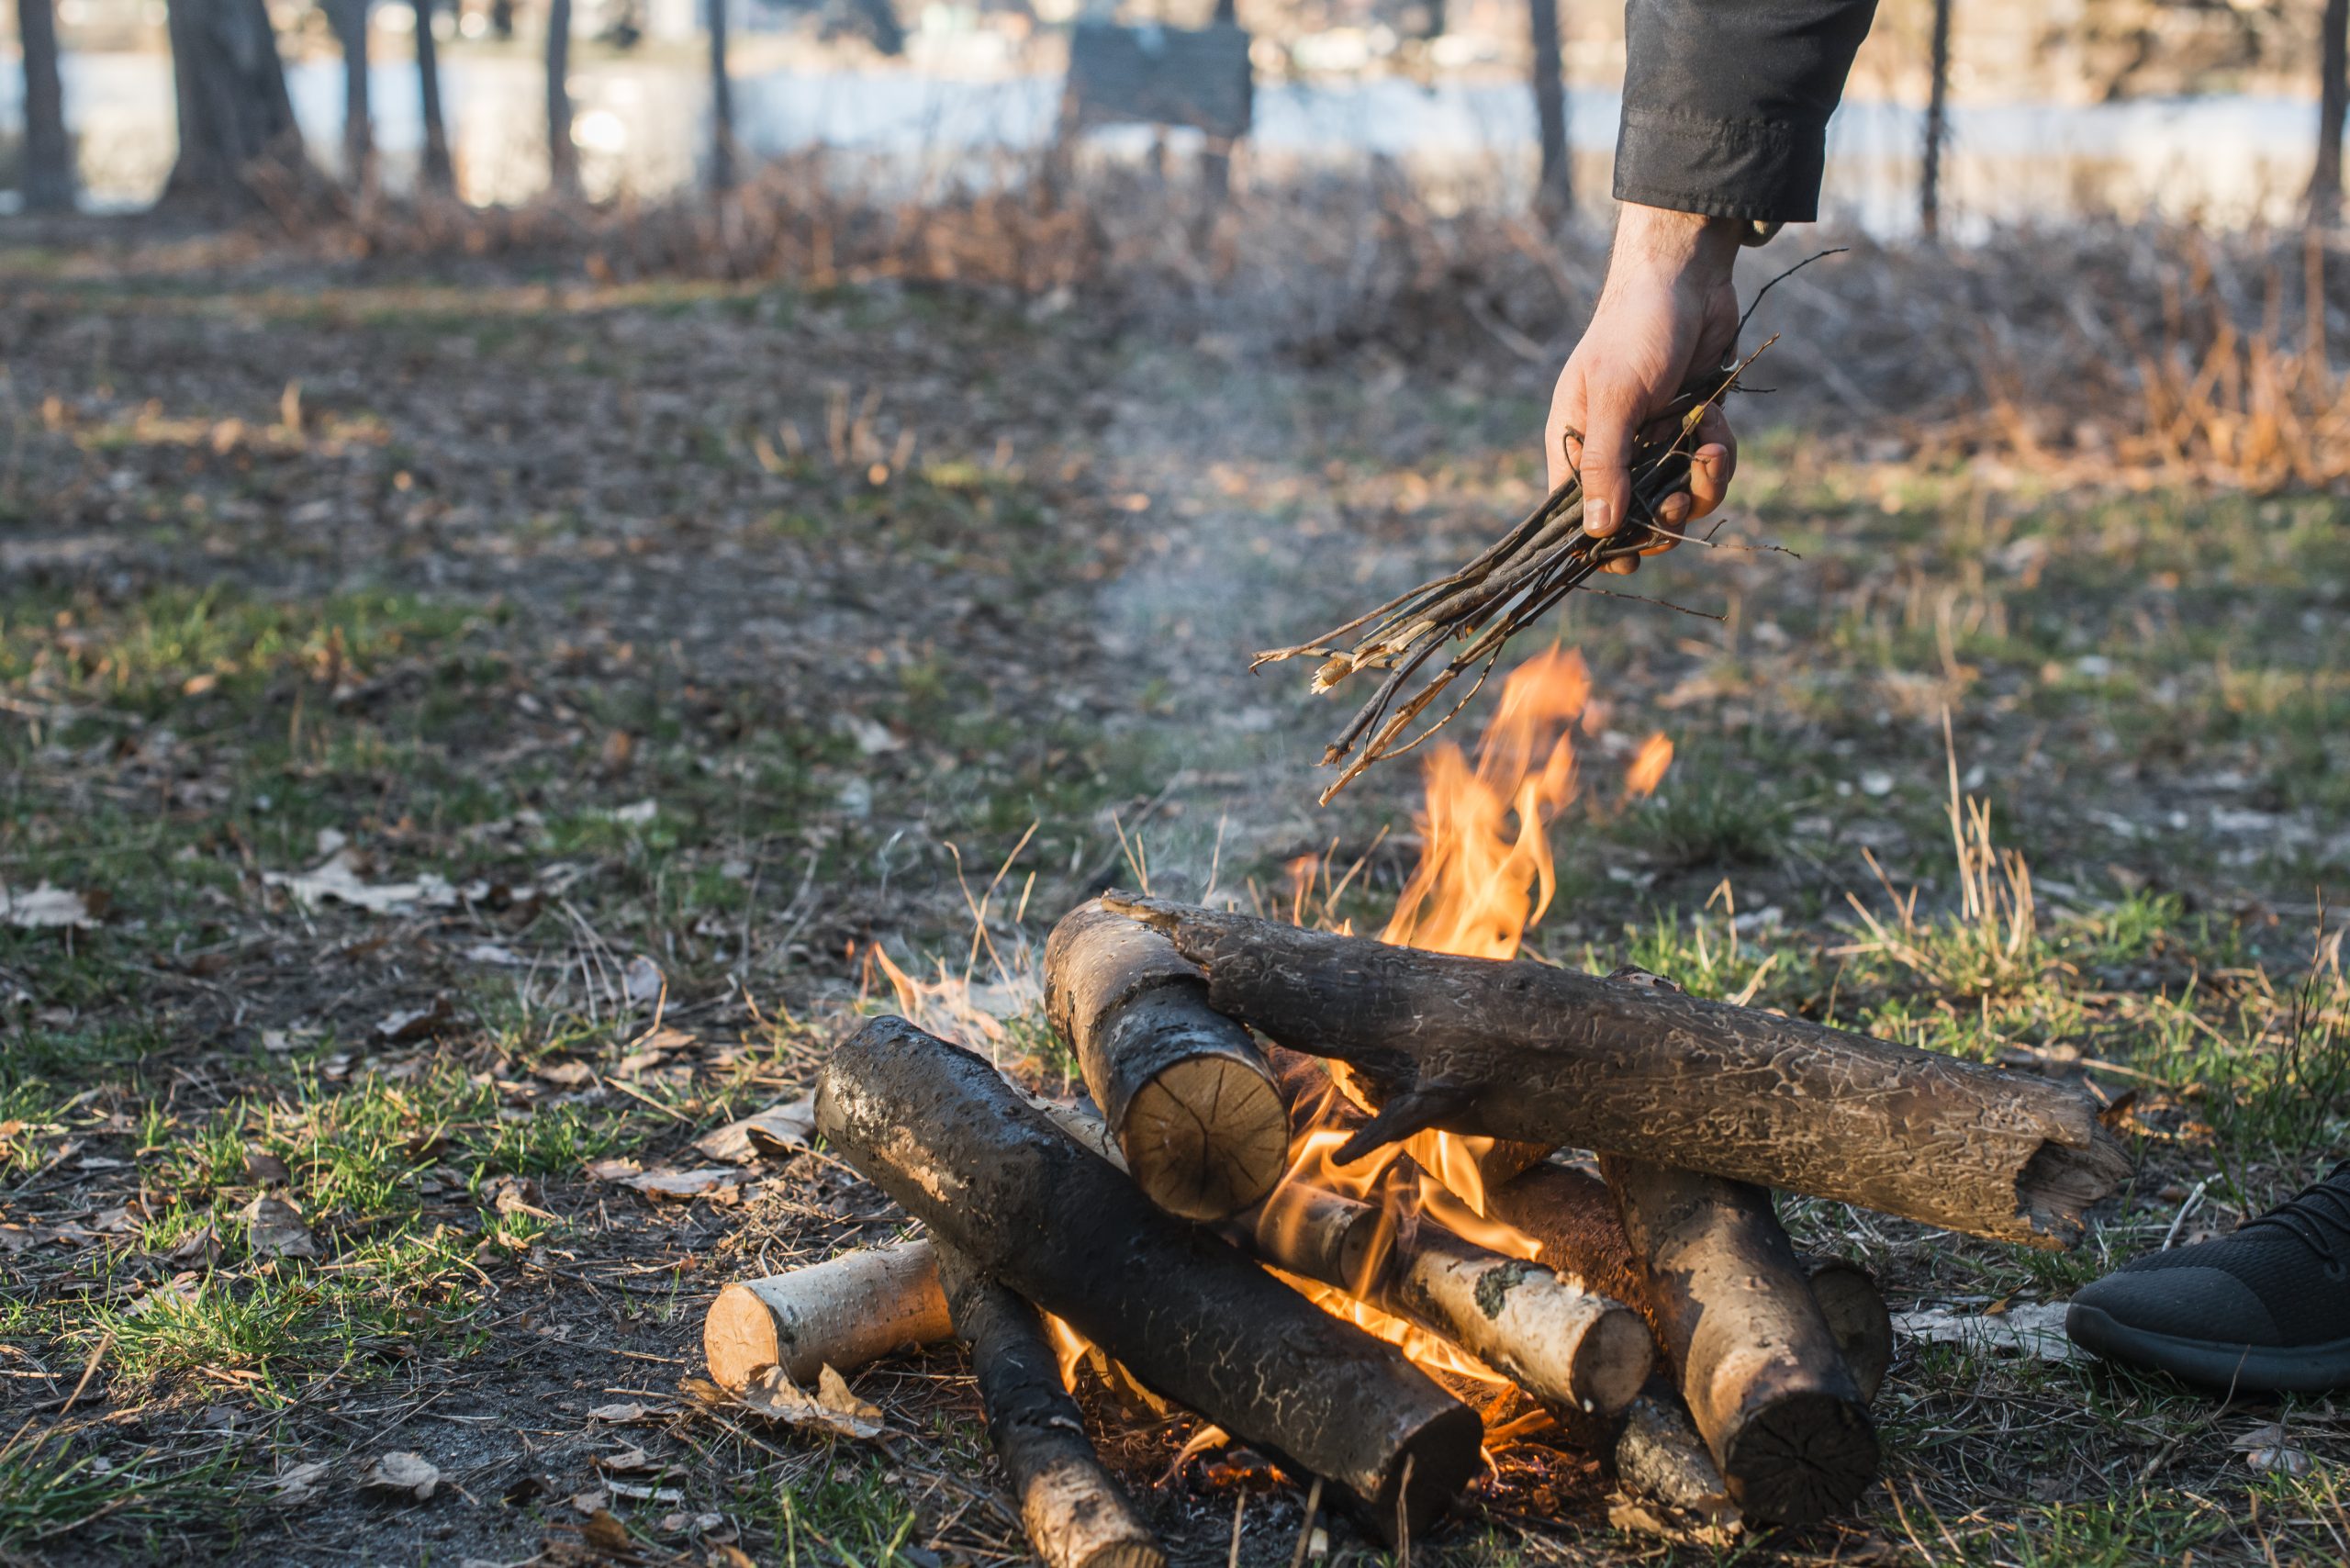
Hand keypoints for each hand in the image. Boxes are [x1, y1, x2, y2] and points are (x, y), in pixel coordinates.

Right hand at [1545, 205, 1743, 575]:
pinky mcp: (1691, 427)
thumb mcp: (1617, 396)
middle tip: (1681, 499)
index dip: (1601, 543)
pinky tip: (1716, 423)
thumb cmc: (1638, 328)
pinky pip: (1707, 469)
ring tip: (1708, 449)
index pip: (1576, 514)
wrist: (1688, 276)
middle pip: (1635, 518)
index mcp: (1575, 443)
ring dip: (1701, 485)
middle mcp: (1613, 449)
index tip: (1630, 556)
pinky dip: (1718, 455)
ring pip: (1679, 498)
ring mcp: (1654, 440)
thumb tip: (1597, 530)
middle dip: (1664, 517)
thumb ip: (1608, 464)